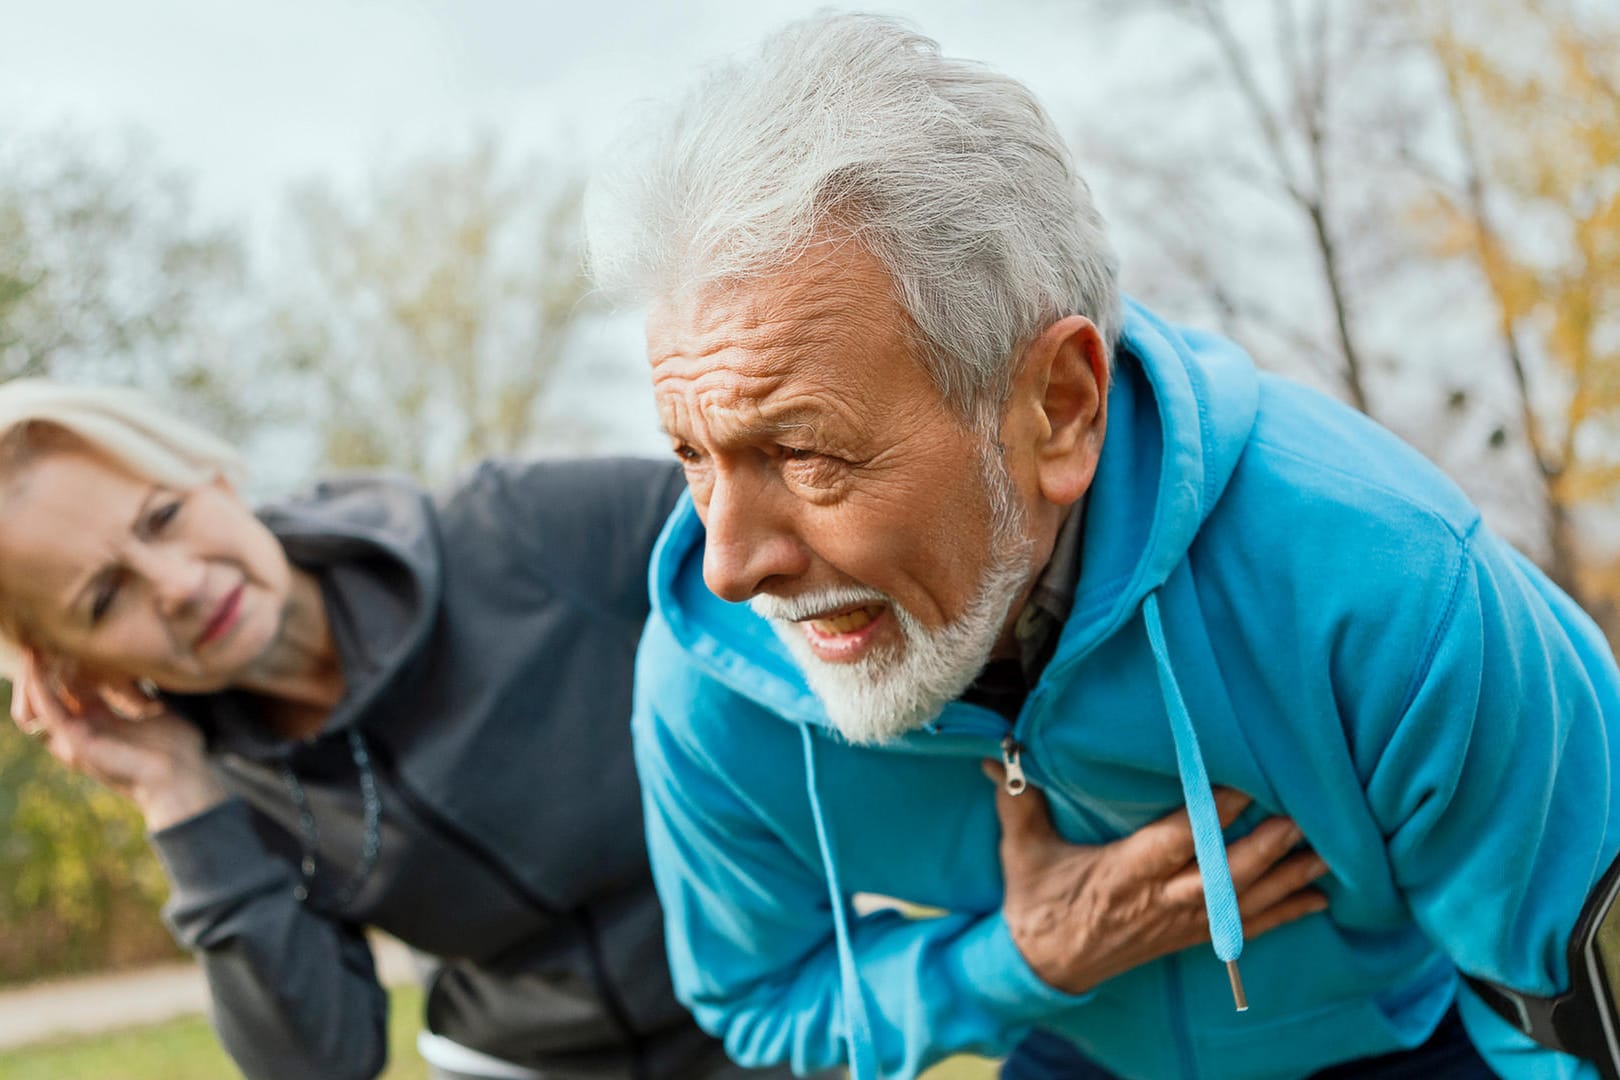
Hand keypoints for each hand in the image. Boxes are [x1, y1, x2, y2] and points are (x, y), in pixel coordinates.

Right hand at [10, 650, 226, 830]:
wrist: (181, 776)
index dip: (66, 663)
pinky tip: (36, 663)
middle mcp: (82, 730)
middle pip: (51, 693)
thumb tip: (144, 671)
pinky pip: (48, 711)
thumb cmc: (175, 748)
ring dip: (35, 674)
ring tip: (34, 645)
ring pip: (40, 701)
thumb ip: (139, 693)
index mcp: (99, 722)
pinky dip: (39, 687)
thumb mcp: (152, 710)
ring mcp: (75, 738)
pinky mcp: (76, 742)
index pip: (71, 688)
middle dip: (45, 665)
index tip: (67, 636)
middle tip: (42, 636)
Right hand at [986, 762, 1328, 994]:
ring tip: (1323, 852)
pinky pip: (1245, 930)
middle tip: (1300, 815)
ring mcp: (1178, 923)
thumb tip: (998, 755)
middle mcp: (1158, 900)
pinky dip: (1284, 914)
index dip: (1210, 816)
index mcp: (1121, 874)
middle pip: (1221, 876)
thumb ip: (1017, 801)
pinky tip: (1316, 898)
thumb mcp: (1022, 850)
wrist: (1045, 965)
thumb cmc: (1036, 901)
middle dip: (1264, 847)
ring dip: (1285, 879)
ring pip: (1242, 902)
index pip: (1174, 841)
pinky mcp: (1188, 938)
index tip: (1242, 784)